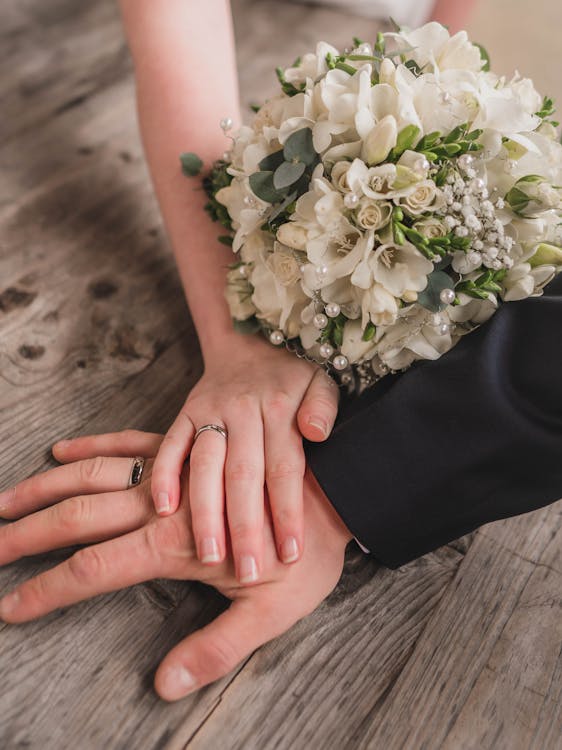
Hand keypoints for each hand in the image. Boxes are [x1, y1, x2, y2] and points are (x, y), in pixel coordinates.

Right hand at [0, 430, 351, 700]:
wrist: (335, 492)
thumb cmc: (307, 554)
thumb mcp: (272, 614)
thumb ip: (217, 648)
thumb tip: (165, 685)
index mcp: (174, 544)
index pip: (94, 569)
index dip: (48, 590)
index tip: (10, 605)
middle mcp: (163, 503)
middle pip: (79, 516)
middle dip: (30, 535)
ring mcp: (173, 472)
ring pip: (94, 474)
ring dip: (46, 488)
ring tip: (6, 501)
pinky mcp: (187, 451)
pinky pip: (131, 442)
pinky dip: (93, 445)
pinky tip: (63, 448)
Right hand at [150, 336, 339, 583]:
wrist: (252, 343)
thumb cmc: (294, 377)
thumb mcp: (323, 382)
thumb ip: (324, 408)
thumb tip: (318, 433)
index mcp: (281, 409)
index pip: (285, 468)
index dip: (288, 512)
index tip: (292, 554)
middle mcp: (244, 410)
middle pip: (244, 475)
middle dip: (246, 526)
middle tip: (250, 573)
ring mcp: (210, 411)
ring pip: (205, 465)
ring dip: (205, 512)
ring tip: (210, 557)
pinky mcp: (186, 411)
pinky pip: (171, 444)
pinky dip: (163, 475)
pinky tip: (164, 512)